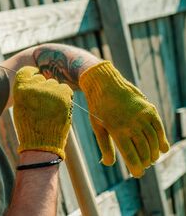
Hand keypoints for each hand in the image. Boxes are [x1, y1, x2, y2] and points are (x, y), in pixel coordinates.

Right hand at [13, 66, 72, 158]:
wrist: (41, 144)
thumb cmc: (29, 127)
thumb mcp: (21, 107)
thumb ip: (26, 92)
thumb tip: (35, 80)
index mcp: (20, 89)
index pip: (26, 72)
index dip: (31, 73)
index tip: (35, 74)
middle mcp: (34, 86)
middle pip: (42, 79)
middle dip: (43, 88)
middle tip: (43, 104)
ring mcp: (49, 90)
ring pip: (54, 84)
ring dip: (54, 93)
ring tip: (51, 109)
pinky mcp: (63, 95)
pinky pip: (65, 88)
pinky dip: (64, 96)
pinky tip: (59, 107)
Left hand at [79, 61, 169, 177]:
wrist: (105, 83)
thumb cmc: (98, 107)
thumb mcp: (97, 126)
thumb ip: (104, 146)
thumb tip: (107, 164)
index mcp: (117, 130)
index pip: (131, 155)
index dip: (136, 168)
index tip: (138, 174)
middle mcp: (132, 124)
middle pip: (144, 150)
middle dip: (145, 162)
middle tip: (144, 167)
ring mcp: (142, 116)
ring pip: (153, 141)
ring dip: (154, 153)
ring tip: (151, 159)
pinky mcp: (149, 109)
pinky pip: (159, 128)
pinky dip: (162, 140)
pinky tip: (162, 148)